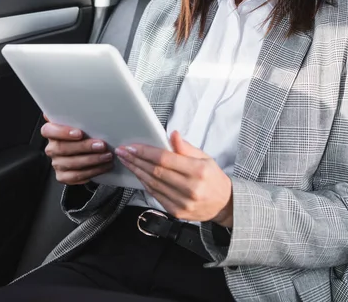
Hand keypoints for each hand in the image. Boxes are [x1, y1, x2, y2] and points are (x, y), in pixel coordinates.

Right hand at [41, 115, 113, 184]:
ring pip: (71, 164)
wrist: (89, 152)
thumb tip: (80, 99)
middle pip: (63, 148)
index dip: (62, 132)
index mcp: (52, 132)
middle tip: (101, 145)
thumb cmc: (85, 132)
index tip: (79, 132)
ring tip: (107, 156)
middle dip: (84, 147)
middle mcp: (52, 148)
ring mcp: (57, 163)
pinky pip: (76, 176)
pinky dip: (92, 172)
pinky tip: (103, 167)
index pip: (48, 130)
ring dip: (92, 160)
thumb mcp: (82, 121)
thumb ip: (76, 114)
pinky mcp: (63, 176)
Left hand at [115, 131, 232, 226]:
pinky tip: (137, 174)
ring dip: (136, 171)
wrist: (224, 204)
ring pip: (153, 184)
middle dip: (136, 160)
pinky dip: (144, 183)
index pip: (166, 159)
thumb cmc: (213, 177)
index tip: (132, 146)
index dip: (146, 152)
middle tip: (123, 152)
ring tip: (126, 161)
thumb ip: (186, 147)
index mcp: (198, 171)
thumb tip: (172, 134)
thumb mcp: (204, 157)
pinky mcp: (176, 213)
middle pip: (156, 172)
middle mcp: (190, 188)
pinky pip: (155, 195)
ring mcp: (182, 203)